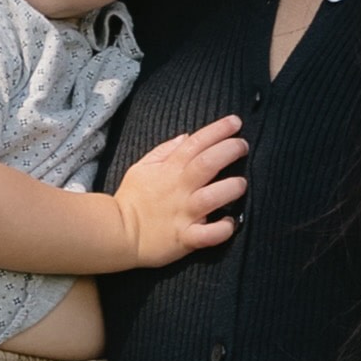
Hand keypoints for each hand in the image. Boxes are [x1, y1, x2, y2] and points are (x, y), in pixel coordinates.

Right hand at [111, 116, 246, 266]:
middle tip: (242, 146)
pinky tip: (230, 223)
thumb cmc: (131, 200)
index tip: (235, 122)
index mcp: (169, 170)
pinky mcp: (185, 238)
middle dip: (229, 150)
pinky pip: (208, 235)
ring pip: (212, 197)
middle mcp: (179, 189)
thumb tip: (187, 137)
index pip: (196, 143)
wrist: (117, 234)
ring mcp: (183, 213)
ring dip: (231, 188)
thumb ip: (164, 151)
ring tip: (240, 184)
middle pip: (207, 163)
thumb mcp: (142, 168)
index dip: (218, 130)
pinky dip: (222, 229)